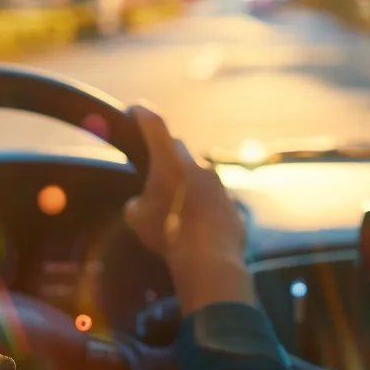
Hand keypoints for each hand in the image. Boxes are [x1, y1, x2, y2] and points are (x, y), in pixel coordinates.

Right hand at [122, 105, 255, 312]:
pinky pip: (215, 200)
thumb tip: (140, 203)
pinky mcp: (233, 207)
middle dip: (167, 155)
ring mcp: (220, 186)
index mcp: (171, 162)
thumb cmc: (167, 234)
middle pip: (179, 151)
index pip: (155, 126)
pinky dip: (204, 206)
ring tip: (176, 202)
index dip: (143, 115)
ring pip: (200, 176)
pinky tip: (196, 224)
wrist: (211, 261)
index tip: (136, 109)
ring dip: (187, 183)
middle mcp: (199, 167)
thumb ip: (137, 203)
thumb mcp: (137, 219)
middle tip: (155, 165)